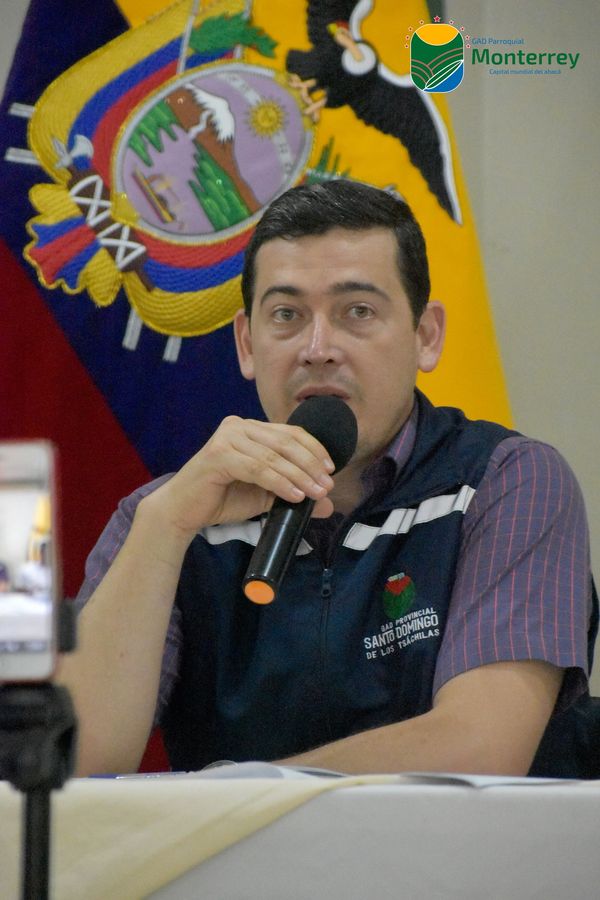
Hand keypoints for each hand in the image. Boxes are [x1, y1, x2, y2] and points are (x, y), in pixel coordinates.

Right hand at [143, 416, 335, 542]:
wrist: (183, 511)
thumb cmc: (221, 499)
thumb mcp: (265, 496)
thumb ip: (293, 493)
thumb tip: (329, 504)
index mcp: (249, 428)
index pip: (290, 433)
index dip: (314, 450)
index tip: (330, 470)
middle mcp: (238, 425)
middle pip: (286, 441)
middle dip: (310, 464)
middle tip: (327, 485)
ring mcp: (227, 437)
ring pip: (274, 456)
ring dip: (299, 476)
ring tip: (316, 494)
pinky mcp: (218, 454)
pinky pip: (258, 468)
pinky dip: (280, 482)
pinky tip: (294, 495)